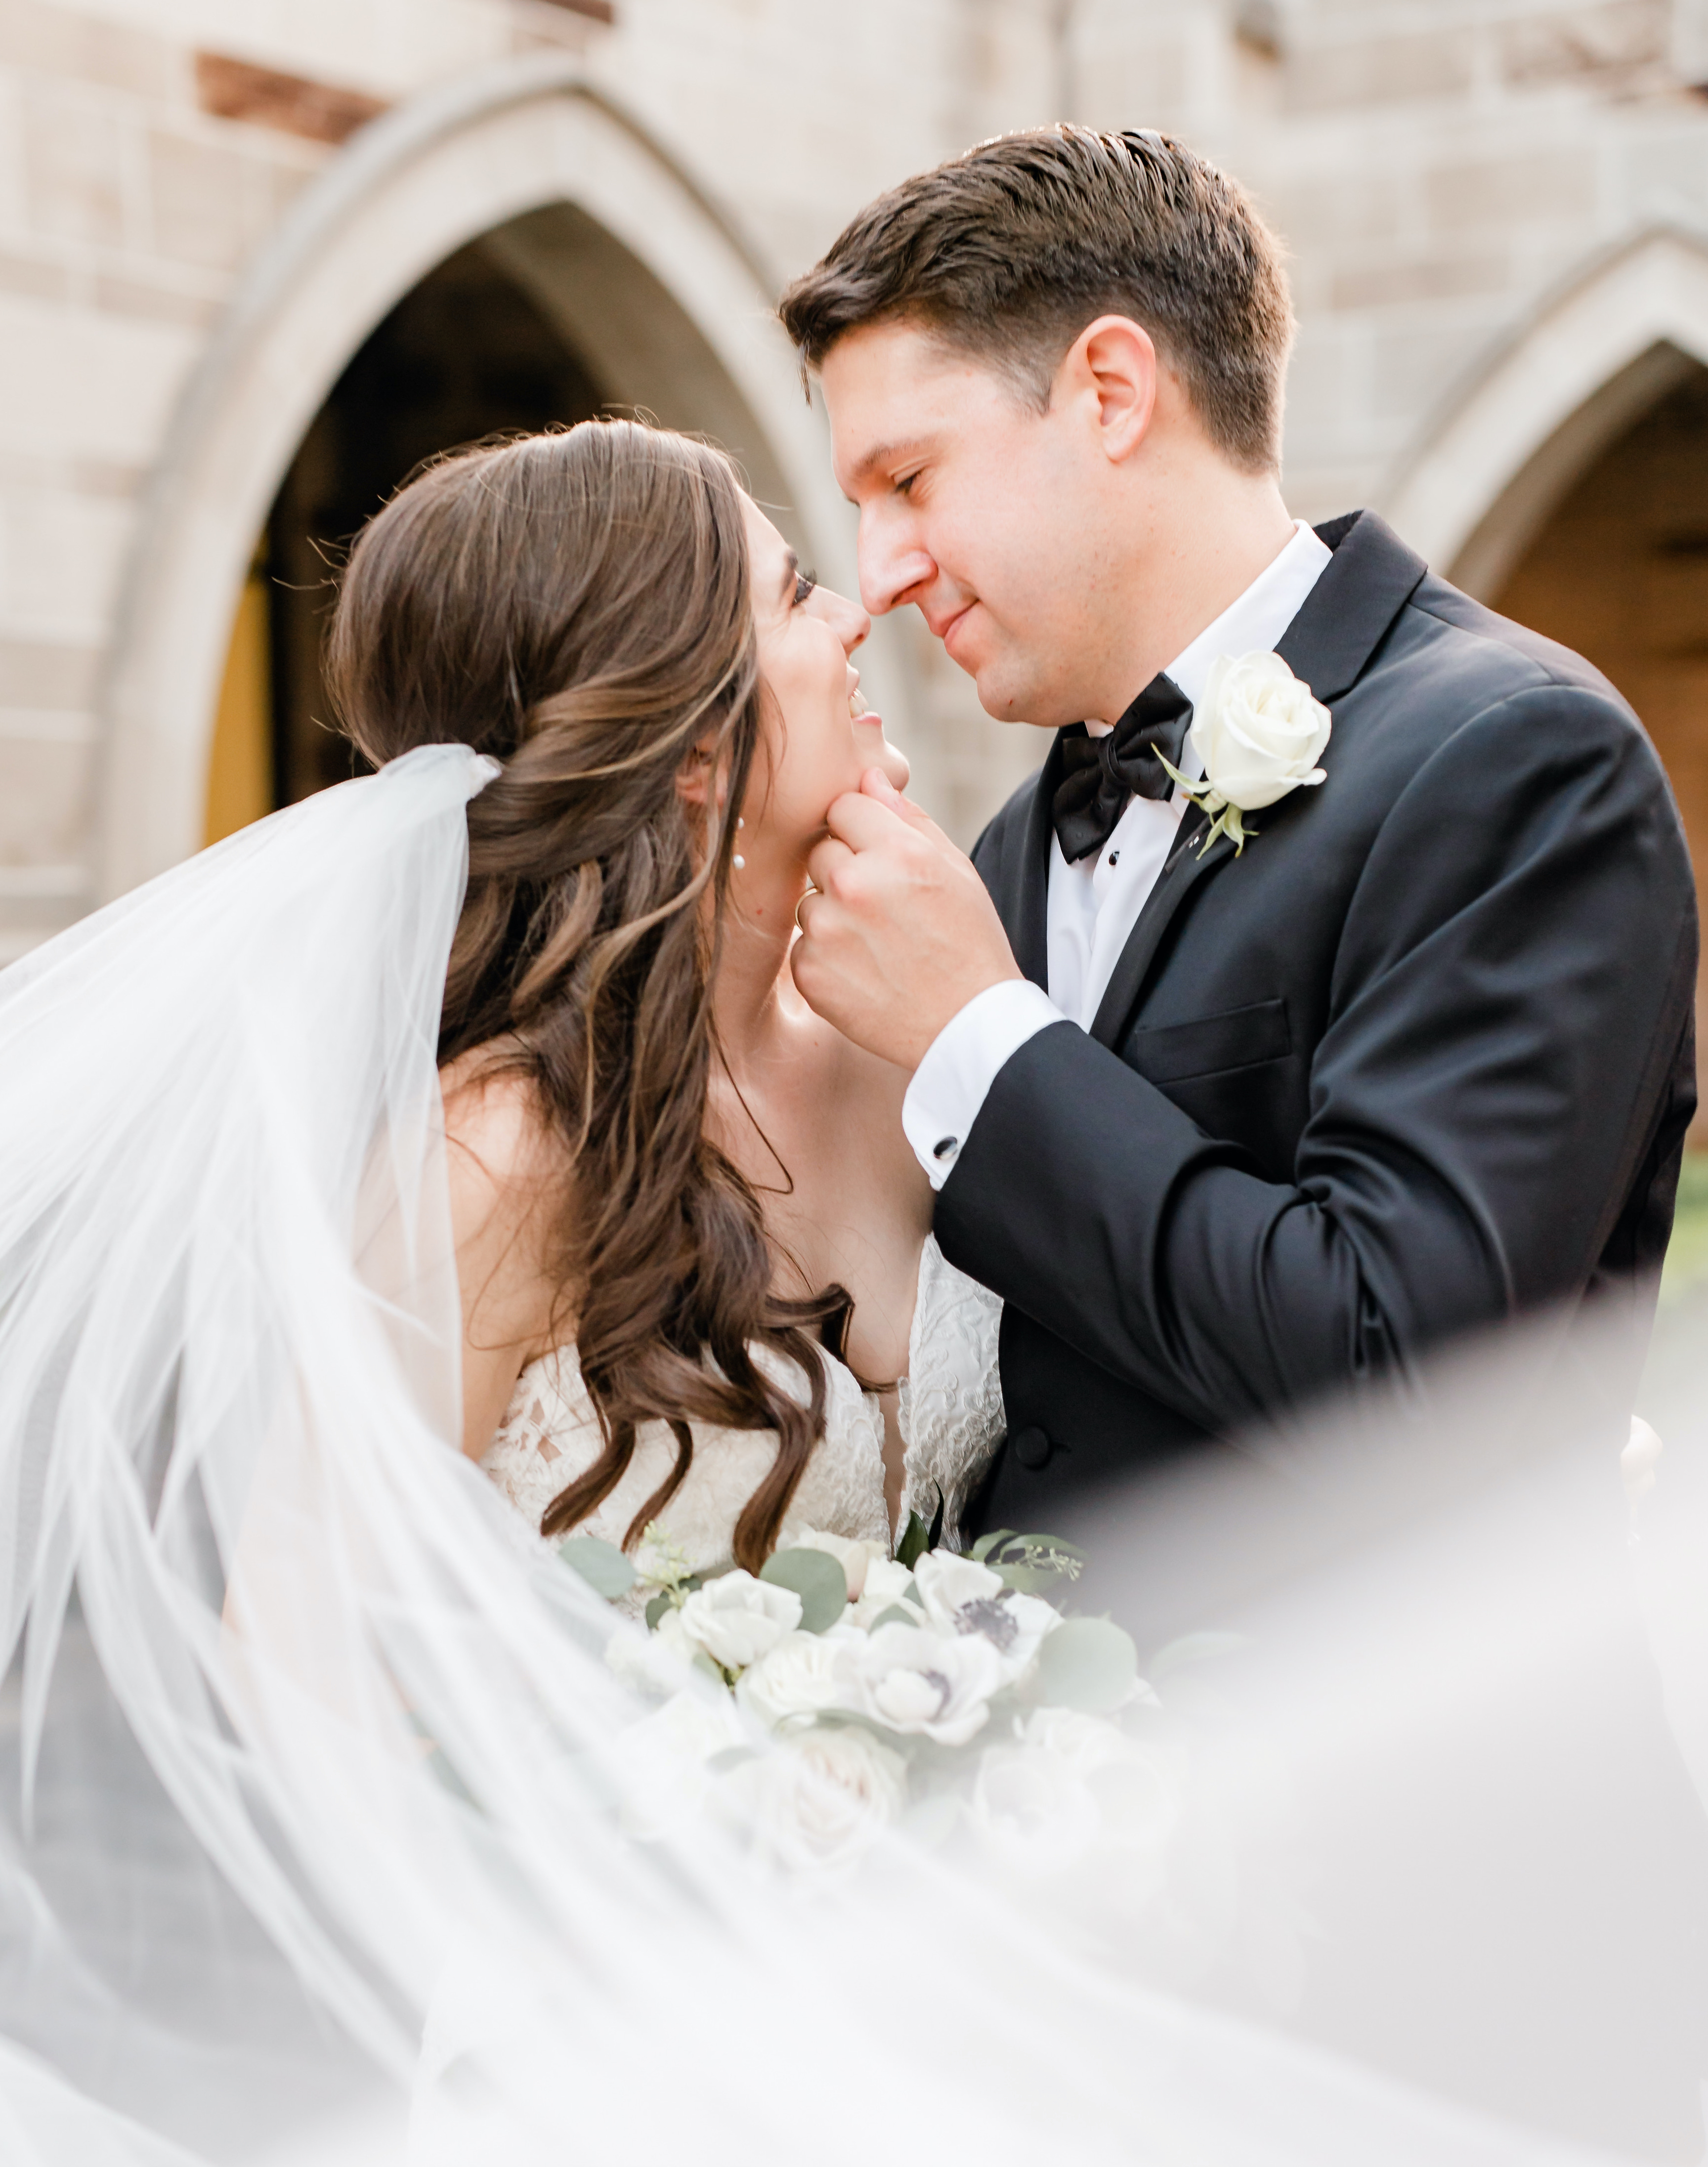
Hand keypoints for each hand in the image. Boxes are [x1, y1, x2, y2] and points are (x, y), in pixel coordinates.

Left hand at [791, 770, 1022, 1069]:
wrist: (967, 1025)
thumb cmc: (968, 943)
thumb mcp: (956, 869)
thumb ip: (908, 818)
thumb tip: (868, 778)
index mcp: (896, 850)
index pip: (842, 806)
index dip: (860, 831)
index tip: (880, 857)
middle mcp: (854, 883)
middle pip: (818, 849)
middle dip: (843, 870)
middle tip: (883, 907)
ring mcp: (827, 929)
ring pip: (808, 899)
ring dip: (833, 915)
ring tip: (878, 944)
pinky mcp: (810, 971)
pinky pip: (803, 945)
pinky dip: (826, 957)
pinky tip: (865, 971)